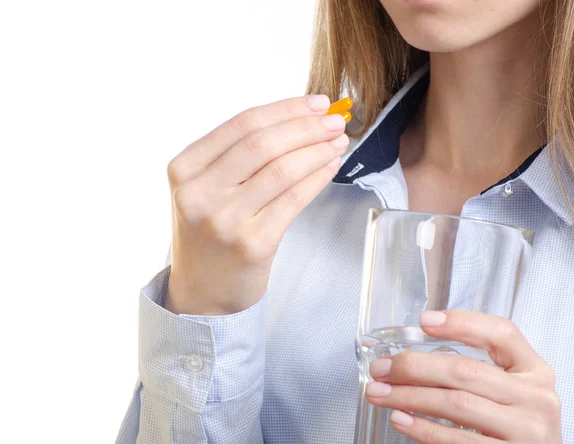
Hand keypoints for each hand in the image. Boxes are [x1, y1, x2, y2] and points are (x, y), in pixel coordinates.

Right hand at [165, 95, 348, 314]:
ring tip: (338, 142)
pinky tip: (330, 167)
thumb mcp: (205, 188)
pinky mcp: (252, 244)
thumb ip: (238, 156)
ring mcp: (224, 221)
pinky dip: (317, 178)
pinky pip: (293, 200)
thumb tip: (300, 118)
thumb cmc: (211, 231)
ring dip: (317, 150)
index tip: (316, 103)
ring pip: (281, 170)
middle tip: (335, 121)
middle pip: (262, 144)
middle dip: (306, 127)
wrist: (203, 290)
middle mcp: (199, 193)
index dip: (285, 109)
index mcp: (184, 169)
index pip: (242, 125)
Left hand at [366, 311, 561, 442]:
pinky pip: (457, 439)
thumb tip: (411, 357)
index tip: (424, 321)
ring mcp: (526, 431)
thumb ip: (476, 371)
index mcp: (535, 371)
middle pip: (466, 370)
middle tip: (381, 368)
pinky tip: (401, 419)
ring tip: (380, 393)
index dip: (462, 323)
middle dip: (415, 367)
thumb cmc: (513, 426)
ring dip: (409, 396)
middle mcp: (536, 398)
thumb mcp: (510, 392)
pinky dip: (423, 428)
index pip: (502, 333)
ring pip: (457, 403)